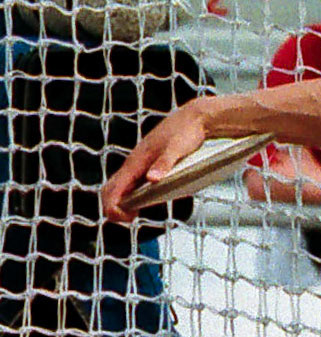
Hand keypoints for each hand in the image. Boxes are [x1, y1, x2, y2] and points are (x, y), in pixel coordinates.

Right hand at [103, 100, 212, 222]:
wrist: (194, 118)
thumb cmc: (186, 131)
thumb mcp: (177, 149)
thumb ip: (164, 164)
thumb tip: (152, 179)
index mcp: (137, 161)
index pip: (114, 188)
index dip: (114, 207)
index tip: (127, 218)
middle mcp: (134, 163)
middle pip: (111, 188)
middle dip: (113, 207)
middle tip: (129, 219)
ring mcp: (140, 164)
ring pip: (120, 186)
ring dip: (121, 202)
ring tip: (133, 214)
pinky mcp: (148, 164)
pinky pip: (132, 182)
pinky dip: (130, 195)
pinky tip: (142, 202)